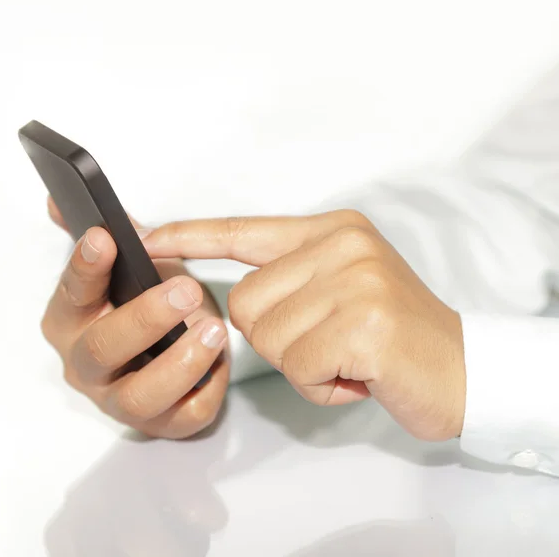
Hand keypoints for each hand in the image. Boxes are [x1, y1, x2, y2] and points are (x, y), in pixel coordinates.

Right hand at [41, 198, 229, 438]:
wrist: (174, 346)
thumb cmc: (148, 300)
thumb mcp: (132, 263)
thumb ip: (107, 233)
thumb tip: (58, 197)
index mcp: (73, 320)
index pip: (71, 294)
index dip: (85, 267)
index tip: (103, 237)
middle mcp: (87, 365)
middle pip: (101, 349)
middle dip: (144, 318)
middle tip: (185, 289)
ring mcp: (121, 399)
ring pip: (138, 396)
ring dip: (179, 363)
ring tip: (214, 330)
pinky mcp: (161, 422)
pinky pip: (183, 417)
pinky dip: (206, 390)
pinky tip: (221, 363)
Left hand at [142, 210, 465, 440]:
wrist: (464, 369)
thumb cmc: (394, 334)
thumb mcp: (345, 287)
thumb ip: (292, 280)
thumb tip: (232, 296)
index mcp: (333, 231)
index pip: (244, 230)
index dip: (193, 236)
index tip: (151, 237)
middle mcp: (343, 245)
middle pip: (245, 303)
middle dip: (277, 339)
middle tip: (329, 342)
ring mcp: (355, 280)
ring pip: (267, 338)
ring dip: (303, 365)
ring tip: (349, 358)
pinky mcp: (364, 323)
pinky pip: (298, 367)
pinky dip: (322, 385)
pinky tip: (359, 375)